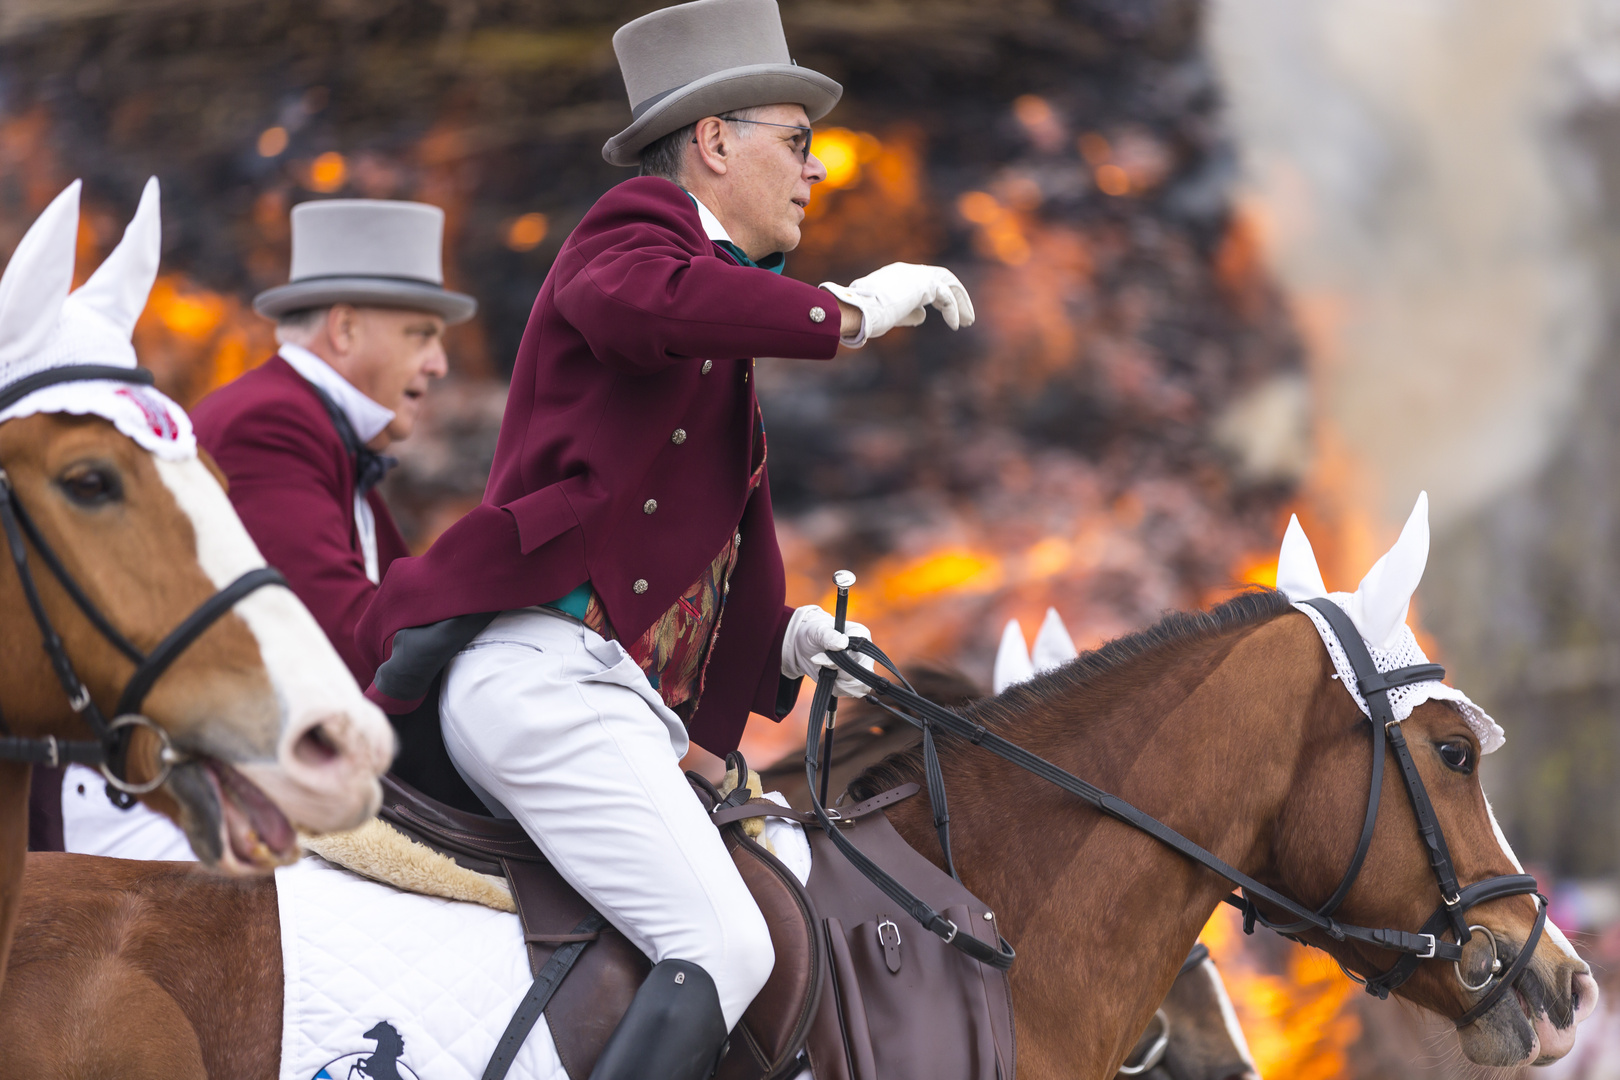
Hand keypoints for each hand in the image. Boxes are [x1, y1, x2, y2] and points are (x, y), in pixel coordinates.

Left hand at [781, 604, 874, 697]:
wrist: (803, 647)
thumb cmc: (813, 633)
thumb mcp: (817, 631)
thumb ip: (829, 636)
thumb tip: (842, 644)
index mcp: (861, 636)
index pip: (862, 655)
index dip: (844, 662)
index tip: (824, 660)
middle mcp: (865, 653)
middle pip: (862, 674)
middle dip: (839, 674)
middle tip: (821, 665)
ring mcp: (860, 668)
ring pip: (858, 687)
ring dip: (838, 683)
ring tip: (824, 670)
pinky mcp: (853, 681)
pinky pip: (850, 693)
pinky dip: (836, 688)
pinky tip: (827, 677)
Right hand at [820, 263, 974, 346]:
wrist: (858, 309)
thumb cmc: (865, 315)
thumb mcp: (890, 314)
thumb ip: (908, 313)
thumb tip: (922, 316)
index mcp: (896, 276)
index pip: (924, 282)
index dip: (937, 298)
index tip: (947, 313)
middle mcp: (907, 271)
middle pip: (940, 278)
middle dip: (955, 296)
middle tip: (966, 317)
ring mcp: (915, 275)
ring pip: (947, 283)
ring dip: (961, 301)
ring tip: (968, 321)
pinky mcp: (922, 285)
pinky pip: (945, 297)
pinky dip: (953, 311)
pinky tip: (956, 326)